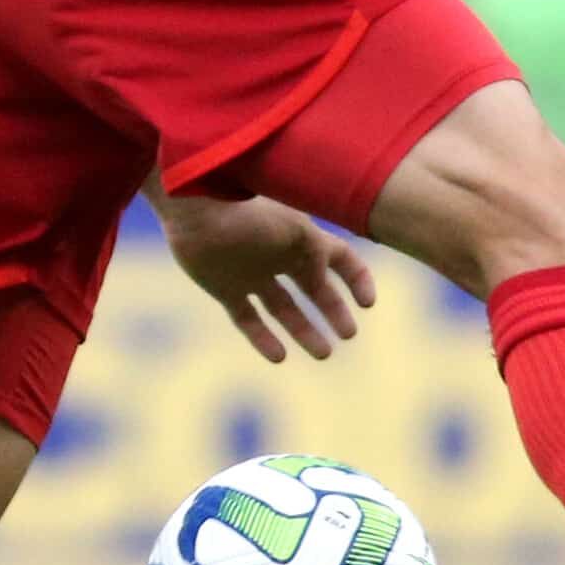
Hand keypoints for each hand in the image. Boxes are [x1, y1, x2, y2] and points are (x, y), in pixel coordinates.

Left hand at [156, 193, 376, 365]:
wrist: (197, 208)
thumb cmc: (250, 214)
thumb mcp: (297, 231)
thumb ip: (319, 255)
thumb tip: (323, 279)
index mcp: (300, 237)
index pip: (339, 258)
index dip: (357, 279)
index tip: (367, 304)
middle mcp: (278, 256)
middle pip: (314, 288)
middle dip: (333, 310)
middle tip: (348, 334)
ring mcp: (251, 273)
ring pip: (284, 308)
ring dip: (305, 330)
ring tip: (324, 354)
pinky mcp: (224, 288)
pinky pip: (248, 319)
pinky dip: (262, 339)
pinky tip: (280, 356)